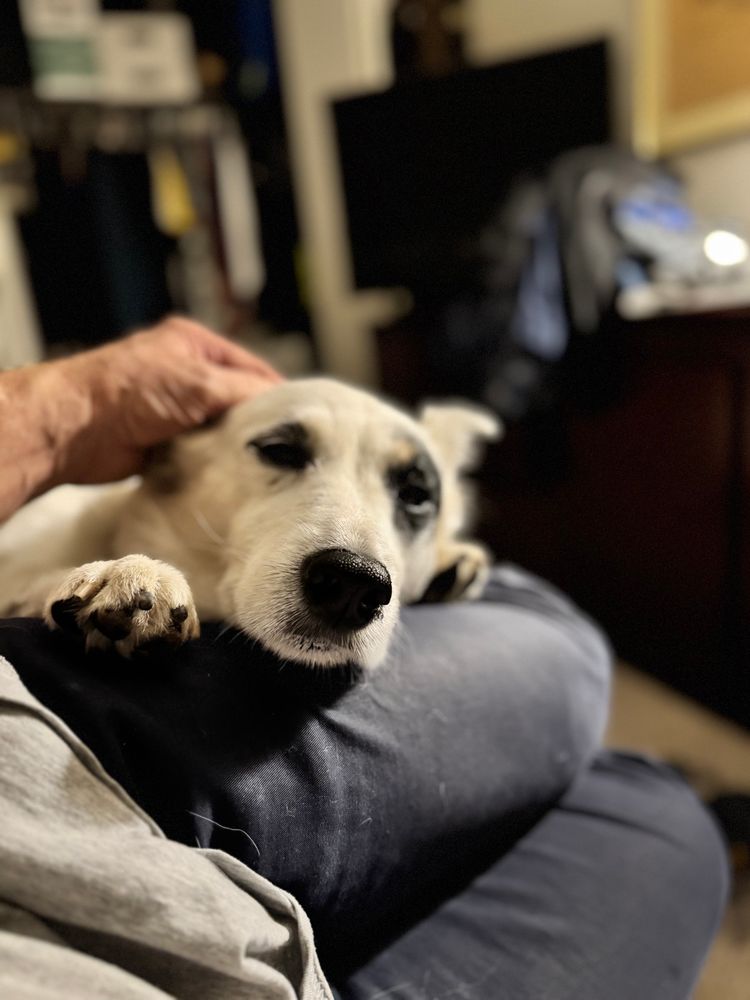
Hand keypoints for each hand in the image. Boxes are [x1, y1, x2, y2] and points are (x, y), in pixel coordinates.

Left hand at [51, 317, 282, 486]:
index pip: (251, 368)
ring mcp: (172, 409)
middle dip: (254, 422)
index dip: (275, 393)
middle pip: (236, 400)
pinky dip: (212, 461)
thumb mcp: (200, 382)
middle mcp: (185, 374)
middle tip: (282, 445)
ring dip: (231, 445)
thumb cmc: (129, 390)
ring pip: (219, 429)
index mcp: (195, 345)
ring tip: (256, 461)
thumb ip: (245, 390)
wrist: (75, 429)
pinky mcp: (162, 441)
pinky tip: (227, 471)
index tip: (299, 420)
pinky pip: (200, 452)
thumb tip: (283, 404)